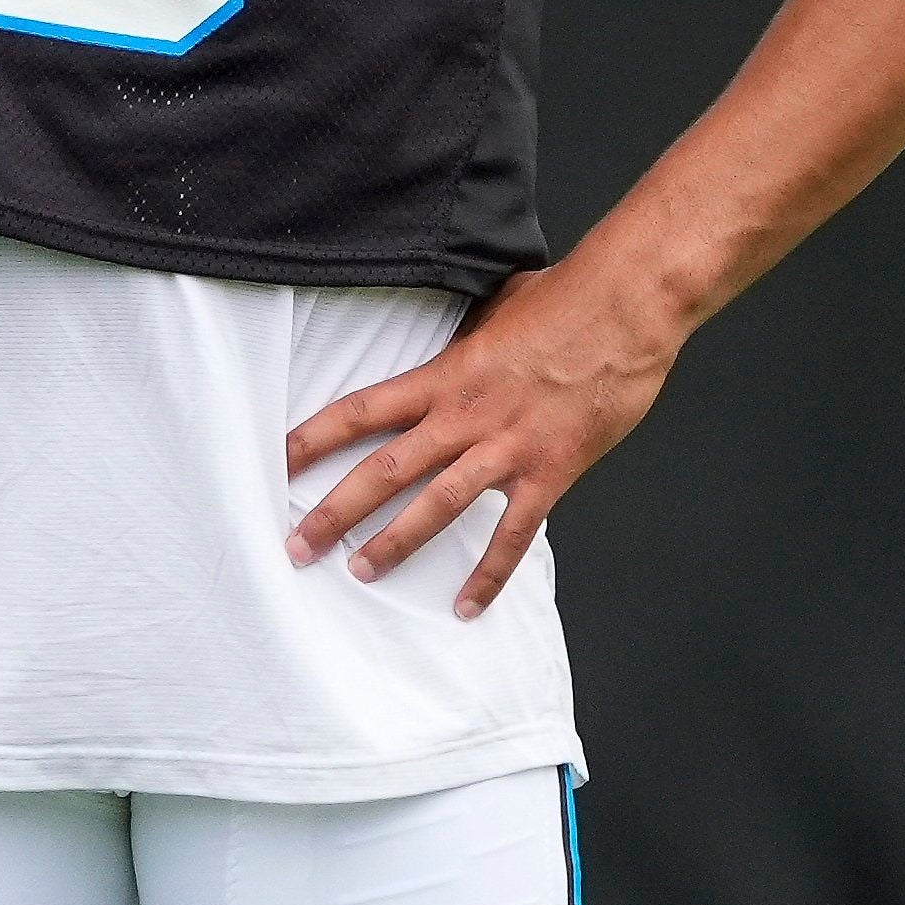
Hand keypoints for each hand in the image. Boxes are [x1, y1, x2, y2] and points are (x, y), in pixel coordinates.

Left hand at [282, 251, 688, 616]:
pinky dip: (490, 573)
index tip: (277, 461)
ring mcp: (507, 447)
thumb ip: (466, 341)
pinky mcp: (550, 470)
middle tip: (297, 545)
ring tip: (359, 572)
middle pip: (386, 470)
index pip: (364, 410)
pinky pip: (514, 534)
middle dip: (335, 511)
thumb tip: (454, 342)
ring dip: (394, 543)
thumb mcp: (496, 310)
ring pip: (437, 505)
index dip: (316, 438)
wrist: (627, 307)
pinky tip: (467, 605)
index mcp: (447, 375)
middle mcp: (466, 416)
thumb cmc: (567, 298)